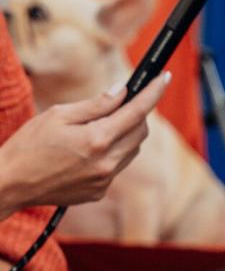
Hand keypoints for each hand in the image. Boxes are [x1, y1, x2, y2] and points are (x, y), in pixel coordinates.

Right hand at [0, 74, 169, 218]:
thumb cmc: (30, 144)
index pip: (136, 112)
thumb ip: (95, 105)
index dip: (153, 93)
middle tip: (122, 103)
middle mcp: (106, 164)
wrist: (13, 182)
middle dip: (137, 114)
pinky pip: (116, 168)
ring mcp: (104, 181)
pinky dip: (111, 154)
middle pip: (140, 133)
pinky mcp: (99, 192)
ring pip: (131, 151)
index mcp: (97, 140)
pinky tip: (86, 151)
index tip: (163, 78)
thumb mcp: (59, 115)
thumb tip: (122, 92)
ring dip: (124, 135)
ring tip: (97, 127)